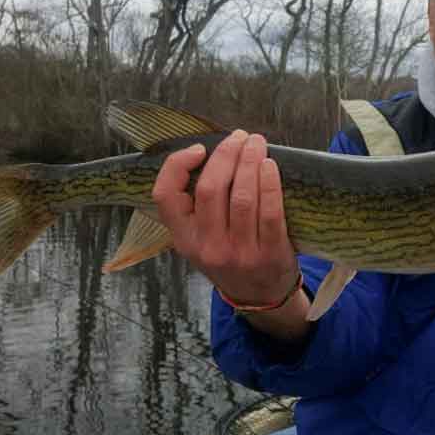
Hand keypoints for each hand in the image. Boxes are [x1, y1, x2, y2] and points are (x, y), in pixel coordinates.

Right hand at [152, 130, 299, 305]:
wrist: (259, 296)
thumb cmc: (229, 256)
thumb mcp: (200, 240)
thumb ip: (198, 207)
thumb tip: (213, 153)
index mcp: (183, 238)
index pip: (164, 196)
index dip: (177, 165)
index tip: (199, 148)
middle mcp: (207, 246)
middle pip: (209, 189)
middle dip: (225, 155)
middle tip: (240, 137)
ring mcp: (238, 252)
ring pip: (241, 197)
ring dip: (249, 162)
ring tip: (256, 143)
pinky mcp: (268, 253)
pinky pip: (269, 211)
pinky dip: (270, 184)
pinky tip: (270, 166)